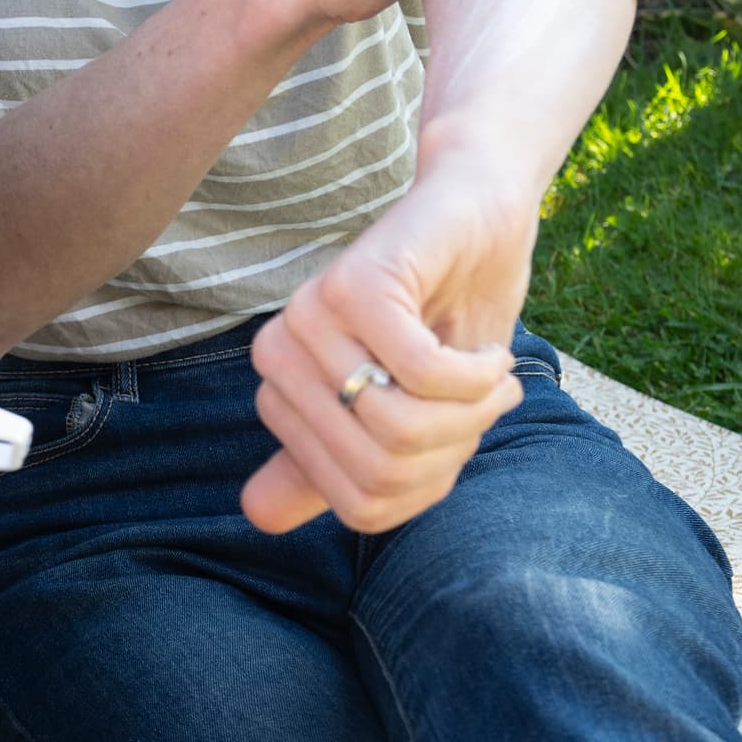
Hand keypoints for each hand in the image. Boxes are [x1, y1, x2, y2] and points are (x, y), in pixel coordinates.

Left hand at [242, 159, 533, 534]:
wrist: (476, 223)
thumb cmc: (443, 325)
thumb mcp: (398, 413)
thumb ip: (333, 463)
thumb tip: (253, 517)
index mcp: (283, 395)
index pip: (358, 503)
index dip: (429, 486)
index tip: (457, 437)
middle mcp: (280, 356)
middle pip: (379, 471)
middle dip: (454, 449)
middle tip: (482, 401)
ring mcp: (310, 317)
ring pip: (399, 425)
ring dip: (471, 410)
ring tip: (487, 374)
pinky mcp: (354, 285)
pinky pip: (421, 371)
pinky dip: (475, 375)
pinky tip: (488, 354)